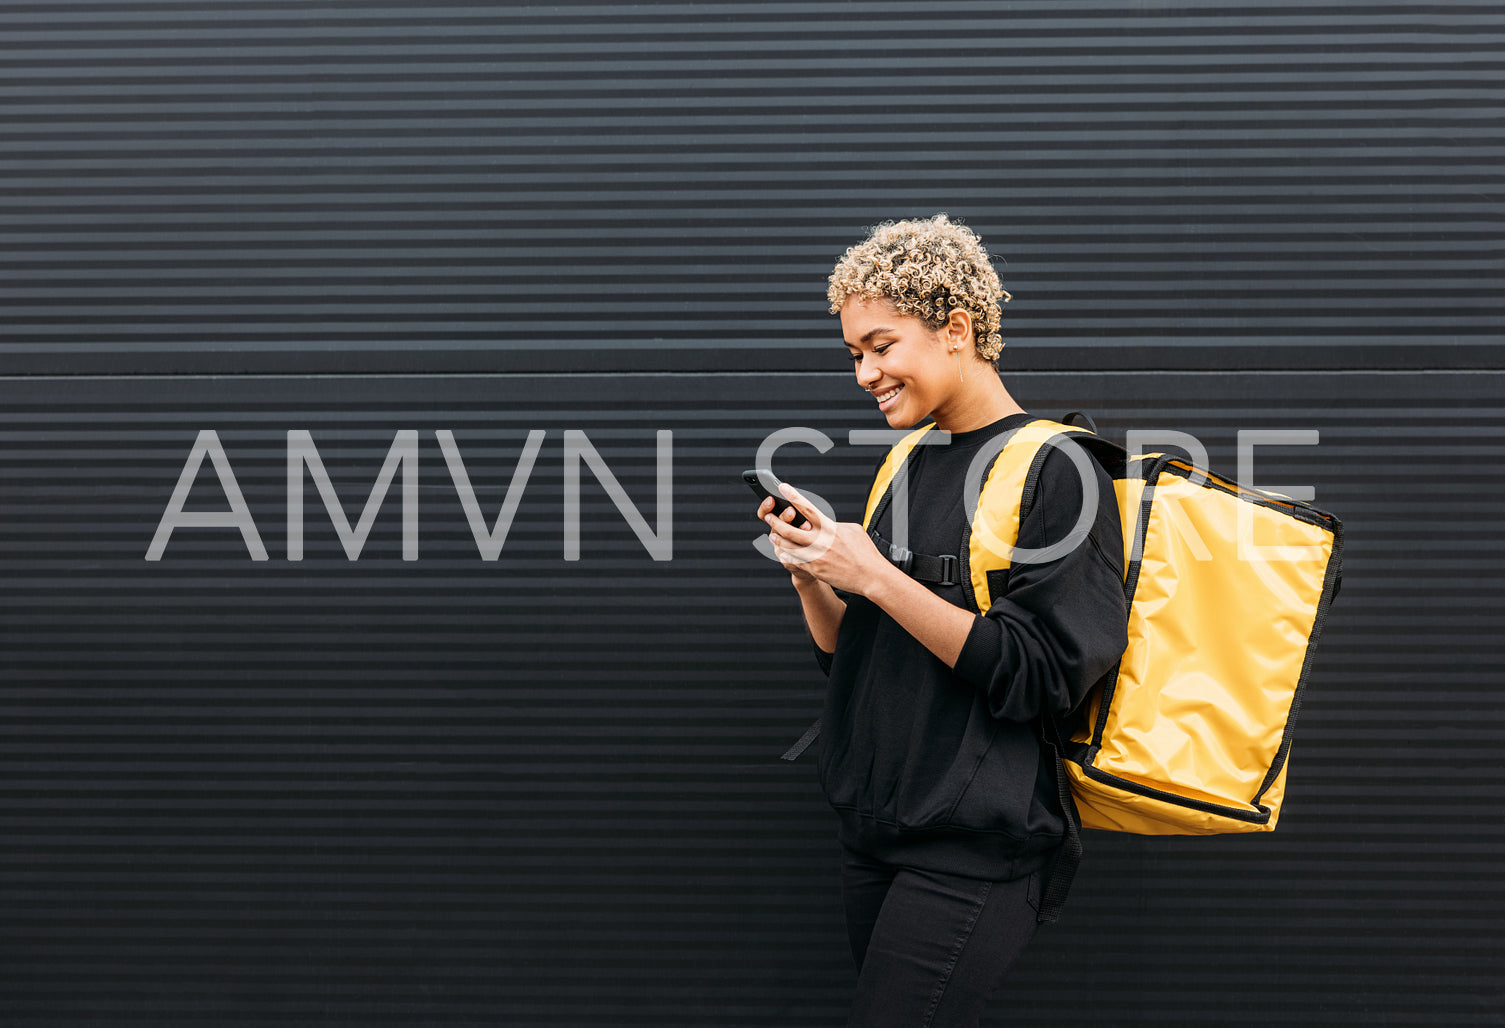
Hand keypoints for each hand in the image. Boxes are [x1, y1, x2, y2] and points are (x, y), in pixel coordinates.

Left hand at [764, 484, 892, 596]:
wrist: (871, 576)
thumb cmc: (865, 553)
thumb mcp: (853, 531)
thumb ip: (836, 525)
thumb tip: (827, 523)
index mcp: (830, 528)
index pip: (808, 508)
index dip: (793, 496)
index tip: (782, 487)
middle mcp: (821, 541)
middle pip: (791, 529)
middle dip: (776, 521)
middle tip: (768, 516)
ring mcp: (816, 556)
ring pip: (789, 546)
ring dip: (779, 539)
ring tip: (773, 534)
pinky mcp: (816, 569)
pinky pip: (795, 561)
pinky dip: (787, 555)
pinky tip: (782, 552)